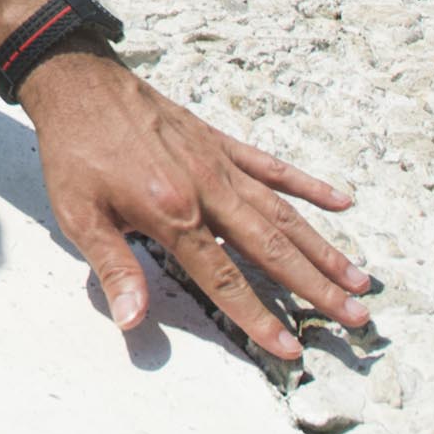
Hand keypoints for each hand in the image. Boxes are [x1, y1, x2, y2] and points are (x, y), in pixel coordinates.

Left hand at [19, 48, 368, 358]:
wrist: (77, 82)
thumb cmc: (74, 152)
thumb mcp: (79, 215)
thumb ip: (114, 270)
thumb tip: (133, 321)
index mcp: (173, 214)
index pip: (225, 280)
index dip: (259, 319)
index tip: (294, 350)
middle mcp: (207, 190)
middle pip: (273, 250)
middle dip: (317, 288)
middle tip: (358, 319)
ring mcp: (219, 164)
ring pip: (283, 212)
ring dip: (322, 248)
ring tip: (360, 279)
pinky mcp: (219, 141)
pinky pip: (272, 167)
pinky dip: (307, 185)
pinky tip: (341, 202)